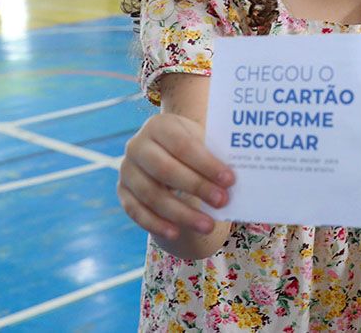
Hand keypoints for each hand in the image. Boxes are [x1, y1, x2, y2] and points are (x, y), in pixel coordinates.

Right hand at [117, 112, 234, 240]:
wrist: (166, 151)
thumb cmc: (193, 147)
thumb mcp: (202, 141)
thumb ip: (215, 154)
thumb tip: (239, 178)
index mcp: (160, 126)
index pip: (183, 145)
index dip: (206, 164)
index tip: (230, 180)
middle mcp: (137, 145)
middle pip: (165, 170)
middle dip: (196, 187)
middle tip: (222, 202)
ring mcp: (126, 169)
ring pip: (151, 195)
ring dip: (181, 213)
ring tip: (208, 226)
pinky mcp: (122, 191)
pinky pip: (136, 211)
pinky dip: (156, 224)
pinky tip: (177, 233)